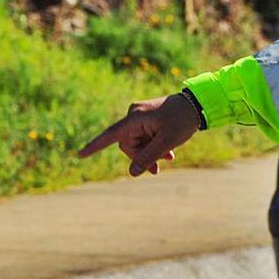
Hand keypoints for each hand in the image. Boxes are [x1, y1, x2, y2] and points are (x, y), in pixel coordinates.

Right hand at [77, 94, 200, 175]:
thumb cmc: (183, 120)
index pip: (110, 136)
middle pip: (128, 145)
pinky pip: (145, 137)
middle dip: (143, 157)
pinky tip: (168, 154)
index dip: (95, 147)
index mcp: (135, 118)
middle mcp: (134, 115)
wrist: (199, 104)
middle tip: (160, 167)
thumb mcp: (166, 142)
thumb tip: (132, 173)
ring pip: (138, 143)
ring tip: (169, 158)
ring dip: (151, 152)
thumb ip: (148, 157)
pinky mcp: (148, 119)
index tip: (79, 155)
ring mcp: (140, 117)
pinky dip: (154, 146)